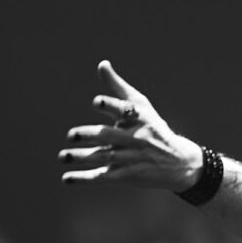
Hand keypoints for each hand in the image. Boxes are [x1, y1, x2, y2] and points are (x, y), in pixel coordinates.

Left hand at [59, 61, 203, 191]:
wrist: (178, 162)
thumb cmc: (153, 128)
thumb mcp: (140, 106)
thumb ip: (118, 87)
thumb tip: (102, 64)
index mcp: (138, 119)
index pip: (123, 111)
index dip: (111, 106)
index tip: (97, 102)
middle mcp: (135, 138)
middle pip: (110, 136)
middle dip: (90, 135)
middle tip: (72, 135)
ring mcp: (130, 158)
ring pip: (103, 156)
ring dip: (81, 157)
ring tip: (62, 156)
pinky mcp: (125, 175)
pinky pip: (103, 176)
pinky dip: (84, 178)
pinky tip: (66, 178)